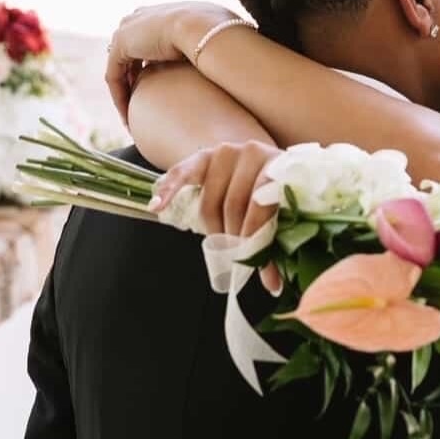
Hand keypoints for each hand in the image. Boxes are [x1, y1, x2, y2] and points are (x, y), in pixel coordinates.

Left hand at [104, 2, 234, 121]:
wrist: (206, 30)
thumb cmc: (223, 37)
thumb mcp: (222, 40)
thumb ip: (220, 49)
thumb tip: (239, 65)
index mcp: (166, 13)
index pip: (154, 40)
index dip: (156, 66)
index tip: (163, 90)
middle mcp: (144, 16)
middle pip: (133, 51)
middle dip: (136, 78)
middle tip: (145, 105)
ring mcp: (130, 29)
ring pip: (121, 66)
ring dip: (126, 92)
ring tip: (134, 119)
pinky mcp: (121, 45)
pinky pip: (114, 76)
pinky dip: (120, 98)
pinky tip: (128, 120)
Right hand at [149, 140, 283, 289]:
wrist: (260, 162)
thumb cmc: (273, 195)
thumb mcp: (282, 215)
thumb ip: (277, 245)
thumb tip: (273, 286)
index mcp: (277, 165)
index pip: (261, 205)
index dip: (256, 239)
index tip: (255, 268)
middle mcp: (251, 152)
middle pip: (233, 206)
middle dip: (233, 238)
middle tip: (234, 259)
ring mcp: (225, 152)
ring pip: (209, 202)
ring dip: (212, 229)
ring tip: (220, 243)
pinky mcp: (202, 156)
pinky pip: (181, 174)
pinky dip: (168, 191)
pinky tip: (157, 207)